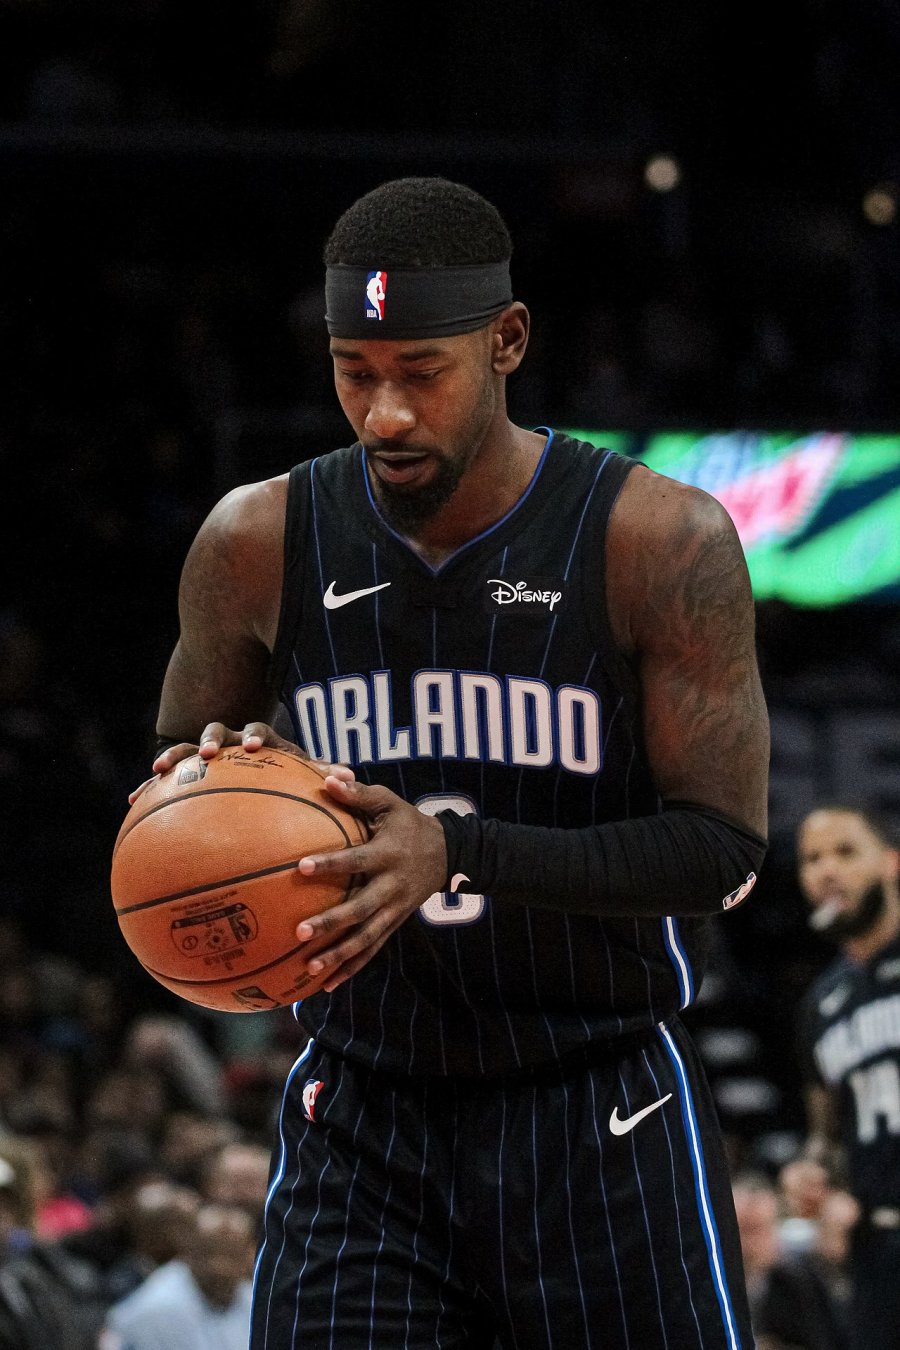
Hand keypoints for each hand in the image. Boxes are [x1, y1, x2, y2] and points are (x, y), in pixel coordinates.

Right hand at [128, 721, 353, 802]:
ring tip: (157, 770)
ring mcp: (206, 756)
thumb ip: (322, 774)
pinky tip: (132, 800)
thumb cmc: (286, 777)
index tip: (255, 747)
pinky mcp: (187, 773)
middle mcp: (230, 745)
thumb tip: (351, 777)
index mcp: (260, 743)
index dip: (255, 737)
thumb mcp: (303, 775)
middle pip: (216, 732)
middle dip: (210, 740)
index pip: (259, 732)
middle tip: (207, 754)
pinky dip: (150, 786)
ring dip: (174, 756)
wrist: (258, 771)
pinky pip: (166, 779)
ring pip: (185, 750)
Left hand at [294, 776, 447, 991]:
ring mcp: (395, 910)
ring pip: (366, 938)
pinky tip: (326, 985)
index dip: (331, 864)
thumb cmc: (408, 823)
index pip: (357, 860)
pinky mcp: (394, 924)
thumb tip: (327, 776)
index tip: (301, 866)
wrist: (449, 854)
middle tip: (300, 931)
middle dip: (332, 922)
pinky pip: (372, 950)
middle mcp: (392, 887)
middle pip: (361, 909)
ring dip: (339, 955)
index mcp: (388, 855)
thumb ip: (359, 794)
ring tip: (310, 968)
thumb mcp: (389, 803)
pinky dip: (350, 968)